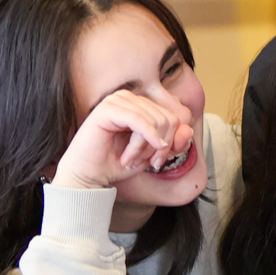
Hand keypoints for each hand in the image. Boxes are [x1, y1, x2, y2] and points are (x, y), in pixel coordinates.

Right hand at [51, 90, 192, 189]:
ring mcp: (117, 100)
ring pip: (155, 120)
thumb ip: (170, 142)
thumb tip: (188, 130)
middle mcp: (128, 97)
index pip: (172, 116)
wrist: (87, 176)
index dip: (172, 141)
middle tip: (147, 163)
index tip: (158, 161)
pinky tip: (134, 156)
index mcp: (138, 104)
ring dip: (147, 146)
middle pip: (167, 118)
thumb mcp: (150, 154)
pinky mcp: (107, 109)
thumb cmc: (115, 164)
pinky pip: (139, 121)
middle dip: (161, 145)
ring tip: (132, 159)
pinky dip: (143, 140)